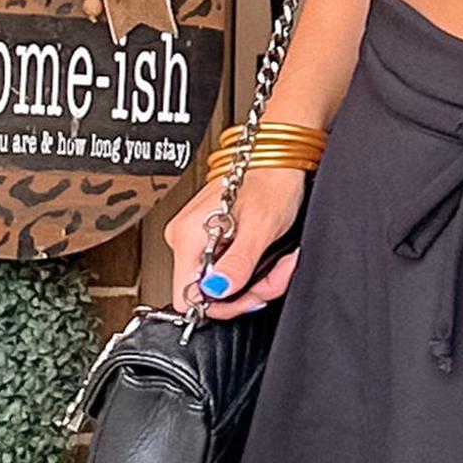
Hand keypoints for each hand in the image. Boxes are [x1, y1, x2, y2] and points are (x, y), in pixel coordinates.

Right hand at [163, 167, 307, 318]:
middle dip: (247, 289)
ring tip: (278, 261)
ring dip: (255, 278)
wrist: (278, 157)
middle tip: (275, 274)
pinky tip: (267, 254)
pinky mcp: (209, 235)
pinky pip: (225, 265)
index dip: (220, 304)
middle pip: (207, 290)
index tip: (250, 296)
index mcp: (188, 237)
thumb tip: (218, 291)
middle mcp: (184, 237)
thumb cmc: (271, 180)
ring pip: (220, 280)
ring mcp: (195, 236)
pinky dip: (250, 266)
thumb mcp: (260, 227)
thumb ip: (238, 263)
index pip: (186, 296)